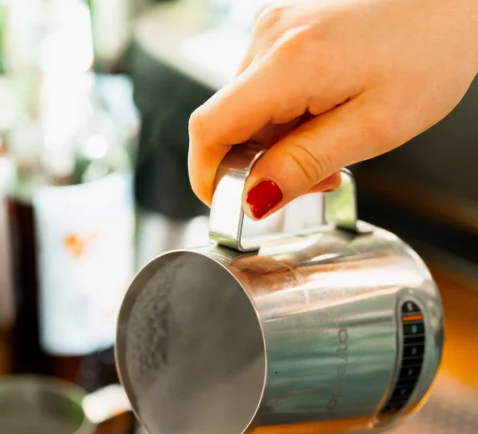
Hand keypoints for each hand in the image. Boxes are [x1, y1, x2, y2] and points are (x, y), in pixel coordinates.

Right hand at [189, 0, 477, 216]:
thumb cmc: (431, 52)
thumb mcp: (371, 129)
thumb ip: (303, 166)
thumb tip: (254, 200)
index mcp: (287, 63)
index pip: (209, 129)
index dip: (208, 177)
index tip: (228, 206)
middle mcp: (271, 35)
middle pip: (228, 121)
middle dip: (257, 163)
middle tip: (314, 178)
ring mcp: (276, 23)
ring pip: (247, 105)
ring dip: (275, 139)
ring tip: (331, 141)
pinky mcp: (288, 22)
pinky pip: (265, 82)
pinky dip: (286, 111)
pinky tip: (326, 112)